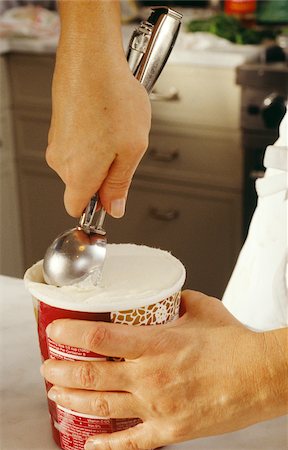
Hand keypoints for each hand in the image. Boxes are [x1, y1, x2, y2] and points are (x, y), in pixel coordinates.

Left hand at [41, 291, 286, 448]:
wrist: (263, 375)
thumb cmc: (235, 343)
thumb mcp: (202, 309)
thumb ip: (178, 301)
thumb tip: (166, 298)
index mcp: (156, 343)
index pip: (99, 338)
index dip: (71, 335)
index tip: (56, 331)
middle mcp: (151, 376)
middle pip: (92, 375)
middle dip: (61, 371)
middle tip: (49, 366)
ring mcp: (158, 406)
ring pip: (102, 407)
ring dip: (73, 400)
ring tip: (56, 394)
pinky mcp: (171, 430)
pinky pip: (131, 443)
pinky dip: (107, 446)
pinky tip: (89, 444)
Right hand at [46, 2, 150, 217]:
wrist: (91, 58)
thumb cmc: (112, 98)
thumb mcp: (131, 150)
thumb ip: (121, 184)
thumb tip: (115, 207)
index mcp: (78, 174)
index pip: (77, 208)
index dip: (96, 206)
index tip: (111, 198)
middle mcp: (60, 162)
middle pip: (81, 185)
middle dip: (103, 175)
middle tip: (123, 151)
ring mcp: (56, 142)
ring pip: (80, 163)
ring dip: (99, 154)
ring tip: (115, 130)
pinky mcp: (58, 126)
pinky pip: (77, 144)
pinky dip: (91, 138)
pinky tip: (105, 119)